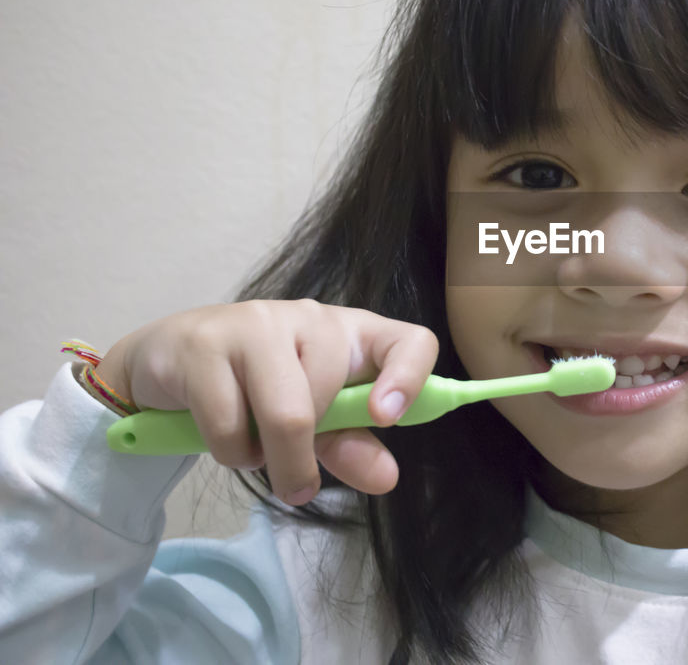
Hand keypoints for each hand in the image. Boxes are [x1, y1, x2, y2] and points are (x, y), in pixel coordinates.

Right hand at [94, 299, 438, 504]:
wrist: (168, 363)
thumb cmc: (256, 390)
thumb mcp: (314, 422)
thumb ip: (351, 446)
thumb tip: (386, 478)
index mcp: (352, 333)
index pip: (409, 341)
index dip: (409, 378)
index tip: (385, 418)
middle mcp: (310, 317)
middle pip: (329, 399)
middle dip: (304, 455)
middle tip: (287, 470)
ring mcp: (256, 323)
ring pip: (285, 414)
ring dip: (269, 458)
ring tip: (251, 451)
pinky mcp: (205, 343)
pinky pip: (230, 423)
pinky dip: (229, 452)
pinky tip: (221, 436)